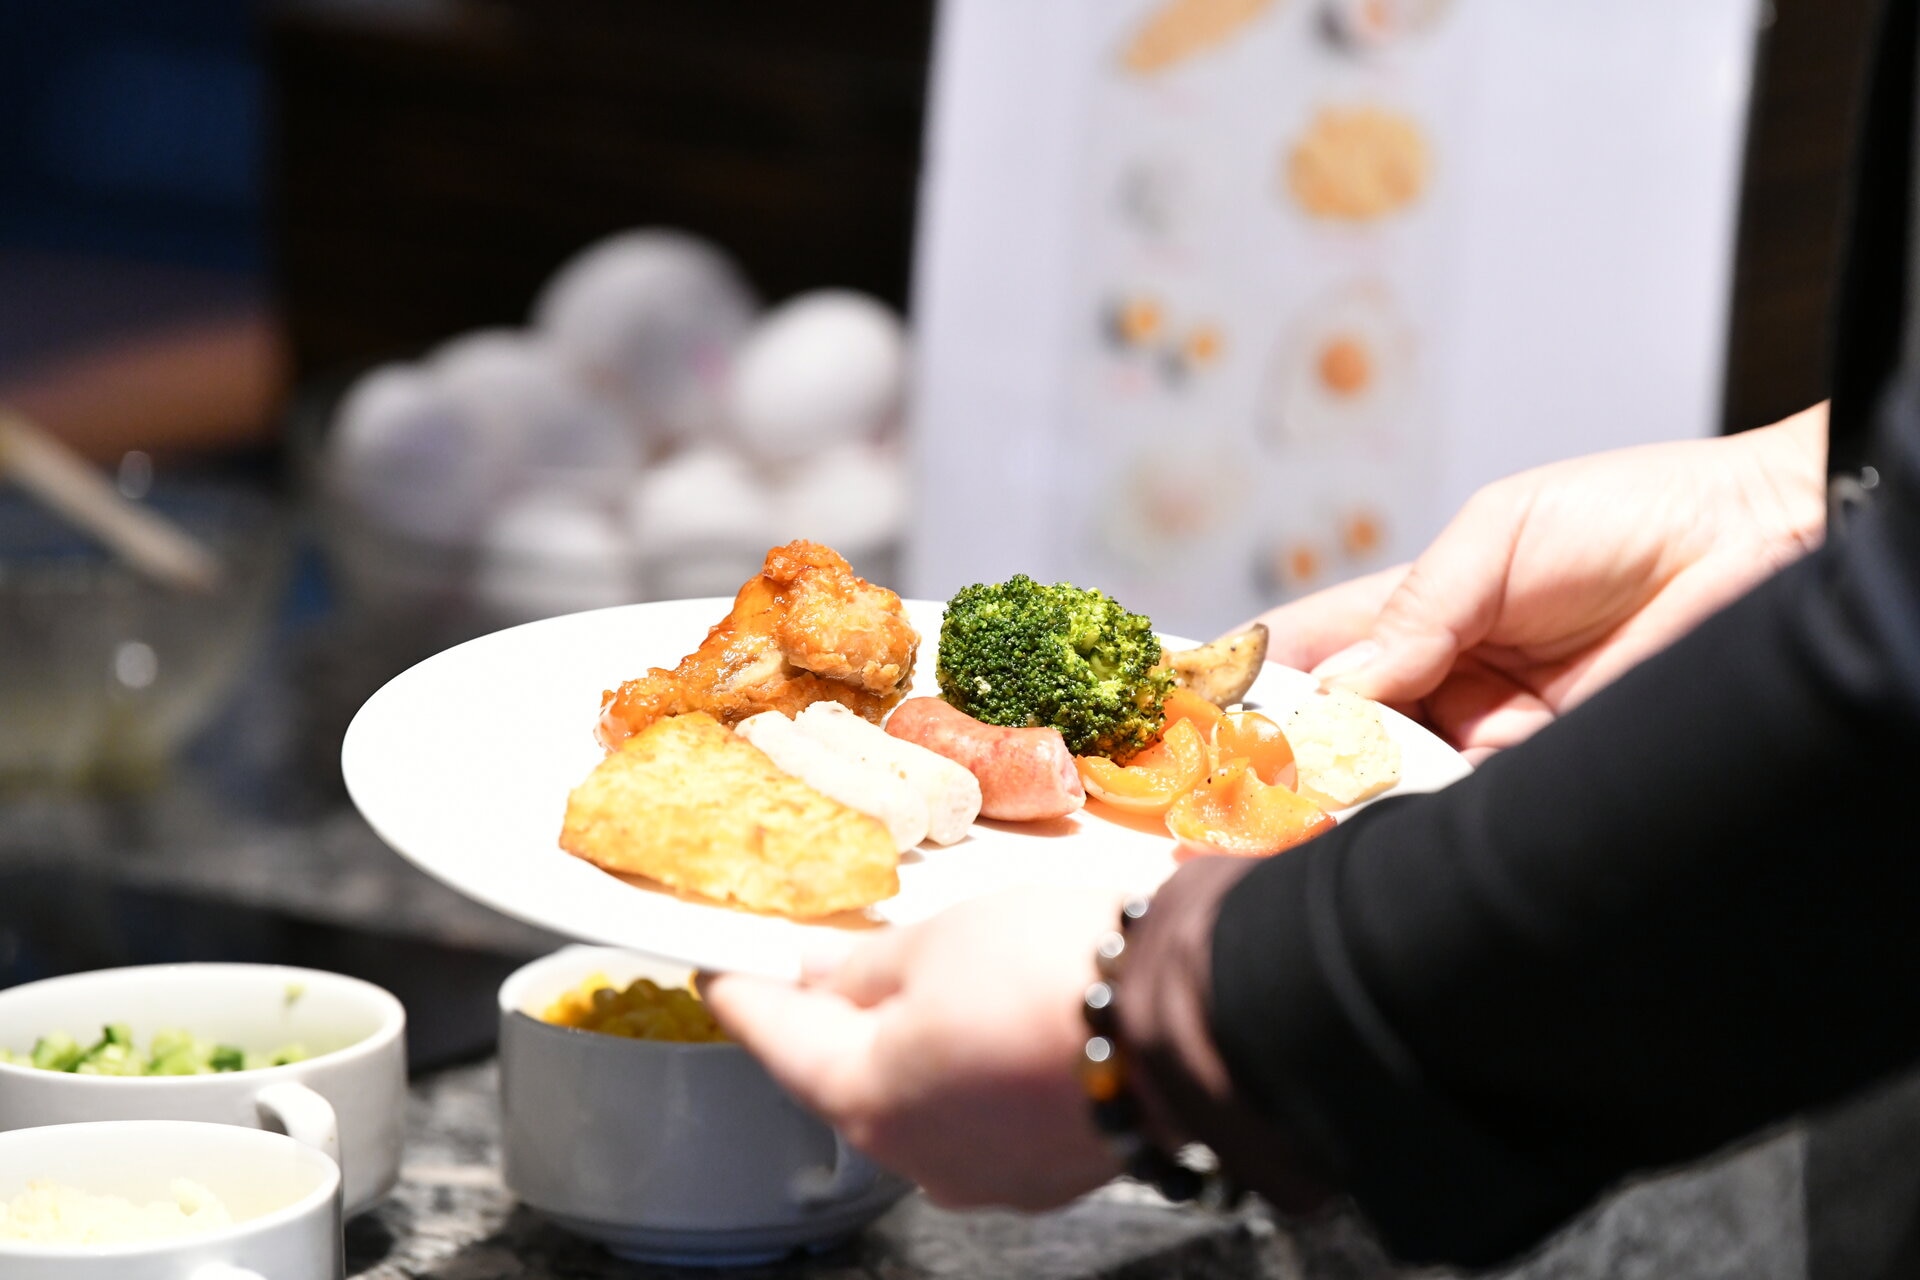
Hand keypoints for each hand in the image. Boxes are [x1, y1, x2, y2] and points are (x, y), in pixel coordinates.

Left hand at [699, 887, 1123, 1208]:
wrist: (1190, 1020)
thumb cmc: (1058, 971)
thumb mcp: (939, 939)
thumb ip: (865, 965)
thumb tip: (820, 974)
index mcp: (866, 1099)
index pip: (777, 1038)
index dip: (744, 992)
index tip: (720, 969)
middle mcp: (917, 1158)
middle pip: (848, 1079)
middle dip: (834, 1020)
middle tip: (822, 964)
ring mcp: (986, 1177)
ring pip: (921, 1103)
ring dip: (912, 1047)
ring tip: (929, 985)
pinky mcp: (1047, 1174)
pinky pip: (983, 1119)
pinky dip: (973, 1075)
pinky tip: (995, 1030)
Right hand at [1254, 405, 1828, 760]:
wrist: (1762, 545)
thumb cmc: (1631, 515)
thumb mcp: (1497, 534)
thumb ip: (1413, 605)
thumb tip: (1337, 684)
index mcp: (1423, 612)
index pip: (1317, 653)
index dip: (1255, 677)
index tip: (1197, 705)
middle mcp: (1447, 683)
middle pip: (1340, 730)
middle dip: (1288, 750)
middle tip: (1235, 770)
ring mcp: (1491, 735)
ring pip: (1391, 777)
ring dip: (1345, 786)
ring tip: (1296, 790)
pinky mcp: (1540, 777)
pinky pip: (1459, 804)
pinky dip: (1416, 810)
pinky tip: (1377, 804)